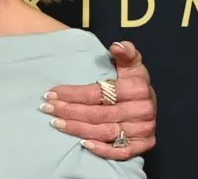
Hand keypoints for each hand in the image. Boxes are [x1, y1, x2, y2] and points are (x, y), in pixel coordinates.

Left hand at [39, 41, 156, 159]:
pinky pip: (121, 151)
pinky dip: (101, 149)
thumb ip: (126, 53)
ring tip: (56, 123)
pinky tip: (82, 143)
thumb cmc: (133, 82)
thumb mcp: (132, 64)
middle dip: (69, 111)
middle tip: (47, 108)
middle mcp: (143, 111)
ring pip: (104, 132)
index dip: (72, 94)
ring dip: (77, 129)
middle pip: (98, 113)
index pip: (97, 93)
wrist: (150, 102)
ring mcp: (144, 130)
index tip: (51, 93)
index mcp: (137, 88)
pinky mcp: (144, 145)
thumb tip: (117, 46)